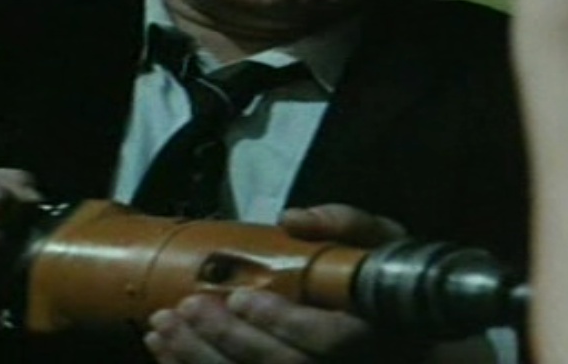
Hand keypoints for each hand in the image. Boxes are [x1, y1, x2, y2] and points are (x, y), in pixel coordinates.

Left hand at [144, 204, 427, 363]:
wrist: (405, 334)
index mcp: (372, 331)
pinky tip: (167, 351)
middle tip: (185, 308)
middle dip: (228, 339)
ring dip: (201, 358)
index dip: (282, 322)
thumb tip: (292, 218)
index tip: (241, 298)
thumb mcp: (383, 242)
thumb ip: (347, 224)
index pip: (329, 339)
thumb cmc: (387, 280)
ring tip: (162, 328)